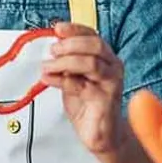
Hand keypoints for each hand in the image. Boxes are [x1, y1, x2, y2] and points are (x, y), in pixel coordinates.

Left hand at [41, 22, 126, 153]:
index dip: (74, 29)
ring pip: (91, 63)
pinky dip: (63, 81)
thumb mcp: (73, 78)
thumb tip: (52, 47)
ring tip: (48, 67)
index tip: (57, 28)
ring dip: (65, 62)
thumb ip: (66, 64)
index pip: (92, 35)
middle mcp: (112, 67)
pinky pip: (83, 86)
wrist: (101, 133)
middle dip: (70, 44)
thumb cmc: (89, 105)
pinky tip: (50, 80)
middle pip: (95, 45)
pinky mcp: (106, 100)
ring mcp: (112, 83)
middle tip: (53, 51)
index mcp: (105, 58)